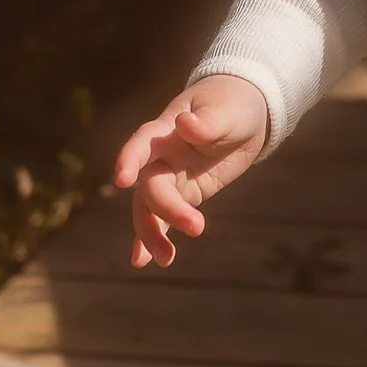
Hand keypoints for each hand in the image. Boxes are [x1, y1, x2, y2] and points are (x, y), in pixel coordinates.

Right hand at [114, 75, 271, 268]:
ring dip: (153, 233)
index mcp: (165, 129)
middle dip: (166, 209)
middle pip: (151, 186)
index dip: (129, 160)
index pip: (142, 144)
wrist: (244, 114)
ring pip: (150, 208)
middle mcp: (160, 156)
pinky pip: (163, 218)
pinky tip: (147, 262)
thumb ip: (207, 122)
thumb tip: (185, 123)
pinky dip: (155, 238)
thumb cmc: (231, 104)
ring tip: (165, 259)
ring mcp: (170, 177)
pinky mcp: (184, 193)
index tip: (122, 180)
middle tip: (196, 226)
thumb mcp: (226, 110)